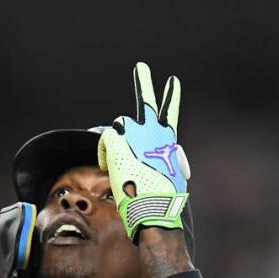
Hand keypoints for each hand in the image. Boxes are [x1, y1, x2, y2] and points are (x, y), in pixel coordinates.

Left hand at [98, 62, 189, 239]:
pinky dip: (105, 153)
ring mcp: (138, 135)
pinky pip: (105, 138)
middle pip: (147, 103)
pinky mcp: (120, 140)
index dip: (171, 97)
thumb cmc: (161, 204)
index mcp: (168, 143)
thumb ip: (166, 168)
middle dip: (144, 82)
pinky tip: (110, 168)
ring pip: (120, 125)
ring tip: (116, 165)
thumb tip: (173, 170)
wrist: (155, 210)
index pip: (169, 115)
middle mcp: (155, 134)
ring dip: (116, 143)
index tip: (172, 81)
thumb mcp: (168, 183)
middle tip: (141, 67)